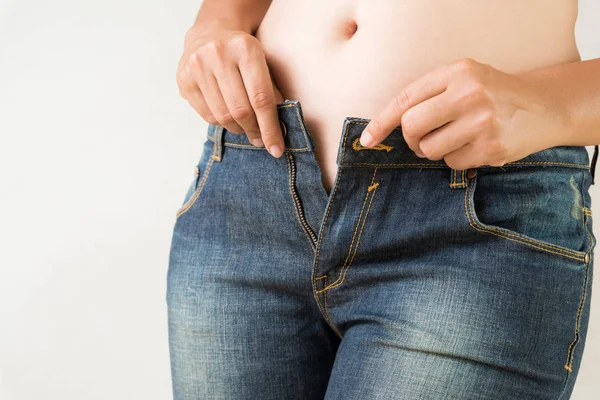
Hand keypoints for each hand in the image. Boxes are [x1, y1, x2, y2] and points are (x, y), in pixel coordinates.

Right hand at [176, 24, 285, 156]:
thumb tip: (279, 130)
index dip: (270, 128)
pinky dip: (222, 123)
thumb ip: (272, 92)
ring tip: (246, 129)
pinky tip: (229, 118)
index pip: (261, 98)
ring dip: (238, 129)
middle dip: (254, 131)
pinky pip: (207, 115)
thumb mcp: (264, 63)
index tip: (277, 148)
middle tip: (260, 140)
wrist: (210, 33)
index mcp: (245, 48)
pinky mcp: (184, 80)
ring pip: (223, 116)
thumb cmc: (243, 54)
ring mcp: (198, 66)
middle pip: (241, 110)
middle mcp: (218, 55)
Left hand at [359, 58, 567, 169]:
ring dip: (434, 149)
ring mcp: (481, 122)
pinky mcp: (491, 148)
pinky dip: (455, 159)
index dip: (381, 122)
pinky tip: (473, 146)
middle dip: (411, 138)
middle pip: (412, 127)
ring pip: (429, 149)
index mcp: (458, 72)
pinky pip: (451, 163)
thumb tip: (386, 127)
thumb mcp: (464, 79)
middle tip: (422, 139)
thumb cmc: (493, 94)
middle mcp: (469, 94)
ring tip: (455, 138)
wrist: (544, 108)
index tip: (366, 140)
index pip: (406, 99)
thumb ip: (430, 94)